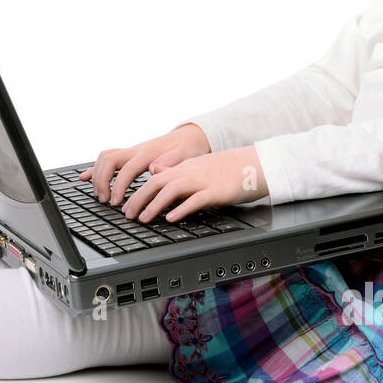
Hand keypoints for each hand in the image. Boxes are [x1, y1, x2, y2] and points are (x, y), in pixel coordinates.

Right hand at [79, 123, 210, 204]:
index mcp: (148, 153)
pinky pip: (107, 158)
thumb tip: (152, 168)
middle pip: (109, 160)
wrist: (191, 136)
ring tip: (100, 196)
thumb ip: (170, 162)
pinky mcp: (129, 155)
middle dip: (102, 181)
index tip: (117, 203)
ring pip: (105, 157)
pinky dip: (94, 168)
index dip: (118, 186)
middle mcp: (136, 150)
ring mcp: (131, 151)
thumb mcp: (186, 156)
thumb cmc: (189, 149)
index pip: (126, 169)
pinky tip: (84, 178)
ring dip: (98, 176)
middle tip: (106, 201)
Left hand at [121, 145, 269, 222]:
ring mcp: (203, 181)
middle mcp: (190, 172)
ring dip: (154, 204)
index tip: (126, 206)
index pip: (154, 177)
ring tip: (143, 218)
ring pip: (172, 190)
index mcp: (185, 168)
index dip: (137, 191)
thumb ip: (176, 169)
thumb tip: (154, 171)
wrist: (255, 164)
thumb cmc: (228, 168)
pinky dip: (182, 209)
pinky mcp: (216, 192)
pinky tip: (171, 218)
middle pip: (157, 182)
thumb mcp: (198, 166)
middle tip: (127, 214)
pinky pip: (196, 200)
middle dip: (139, 198)